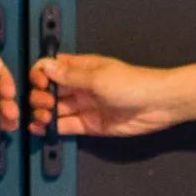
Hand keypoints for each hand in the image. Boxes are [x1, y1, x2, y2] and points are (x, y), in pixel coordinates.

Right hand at [27, 55, 195, 136]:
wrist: (158, 105)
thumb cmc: (131, 83)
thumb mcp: (98, 77)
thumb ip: (69, 76)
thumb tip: (44, 66)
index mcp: (81, 68)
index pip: (51, 68)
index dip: (40, 74)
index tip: (37, 83)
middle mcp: (79, 86)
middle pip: (49, 90)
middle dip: (39, 96)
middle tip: (43, 104)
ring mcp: (84, 106)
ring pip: (55, 109)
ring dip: (42, 113)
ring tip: (39, 120)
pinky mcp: (90, 125)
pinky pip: (66, 126)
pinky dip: (51, 128)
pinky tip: (41, 129)